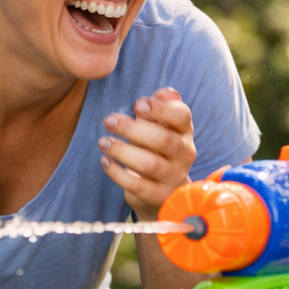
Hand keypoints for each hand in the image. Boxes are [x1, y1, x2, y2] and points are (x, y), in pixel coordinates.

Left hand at [99, 87, 195, 217]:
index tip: (136, 105)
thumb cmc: (156, 149)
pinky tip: (105, 161)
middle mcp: (184, 154)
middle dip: (133, 129)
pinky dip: (117, 173)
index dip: (160, 108)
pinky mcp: (158, 196)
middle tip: (108, 121)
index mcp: (185, 132)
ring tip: (103, 142)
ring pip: (150, 164)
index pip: (182, 116)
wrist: (162, 191)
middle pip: (163, 139)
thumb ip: (161, 107)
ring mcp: (173, 177)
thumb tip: (167, 92)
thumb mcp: (160, 126)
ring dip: (122, 151)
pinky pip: (137, 185)